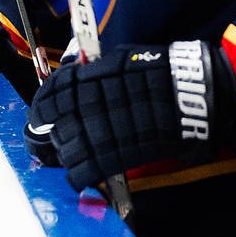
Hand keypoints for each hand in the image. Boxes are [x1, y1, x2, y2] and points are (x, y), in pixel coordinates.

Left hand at [29, 41, 235, 194]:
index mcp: (93, 77)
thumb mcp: (125, 60)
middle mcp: (92, 103)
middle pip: (58, 123)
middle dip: (56, 132)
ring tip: (73, 154)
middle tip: (59, 135)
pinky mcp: (117, 155)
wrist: (193, 92)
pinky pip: (84, 170)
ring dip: (66, 153)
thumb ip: (97, 72)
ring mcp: (104, 130)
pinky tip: (78, 175)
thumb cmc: (163, 72)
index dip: (43, 106)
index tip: (42, 114)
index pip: (54, 92)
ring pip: (67, 149)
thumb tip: (75, 80)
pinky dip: (77, 175)